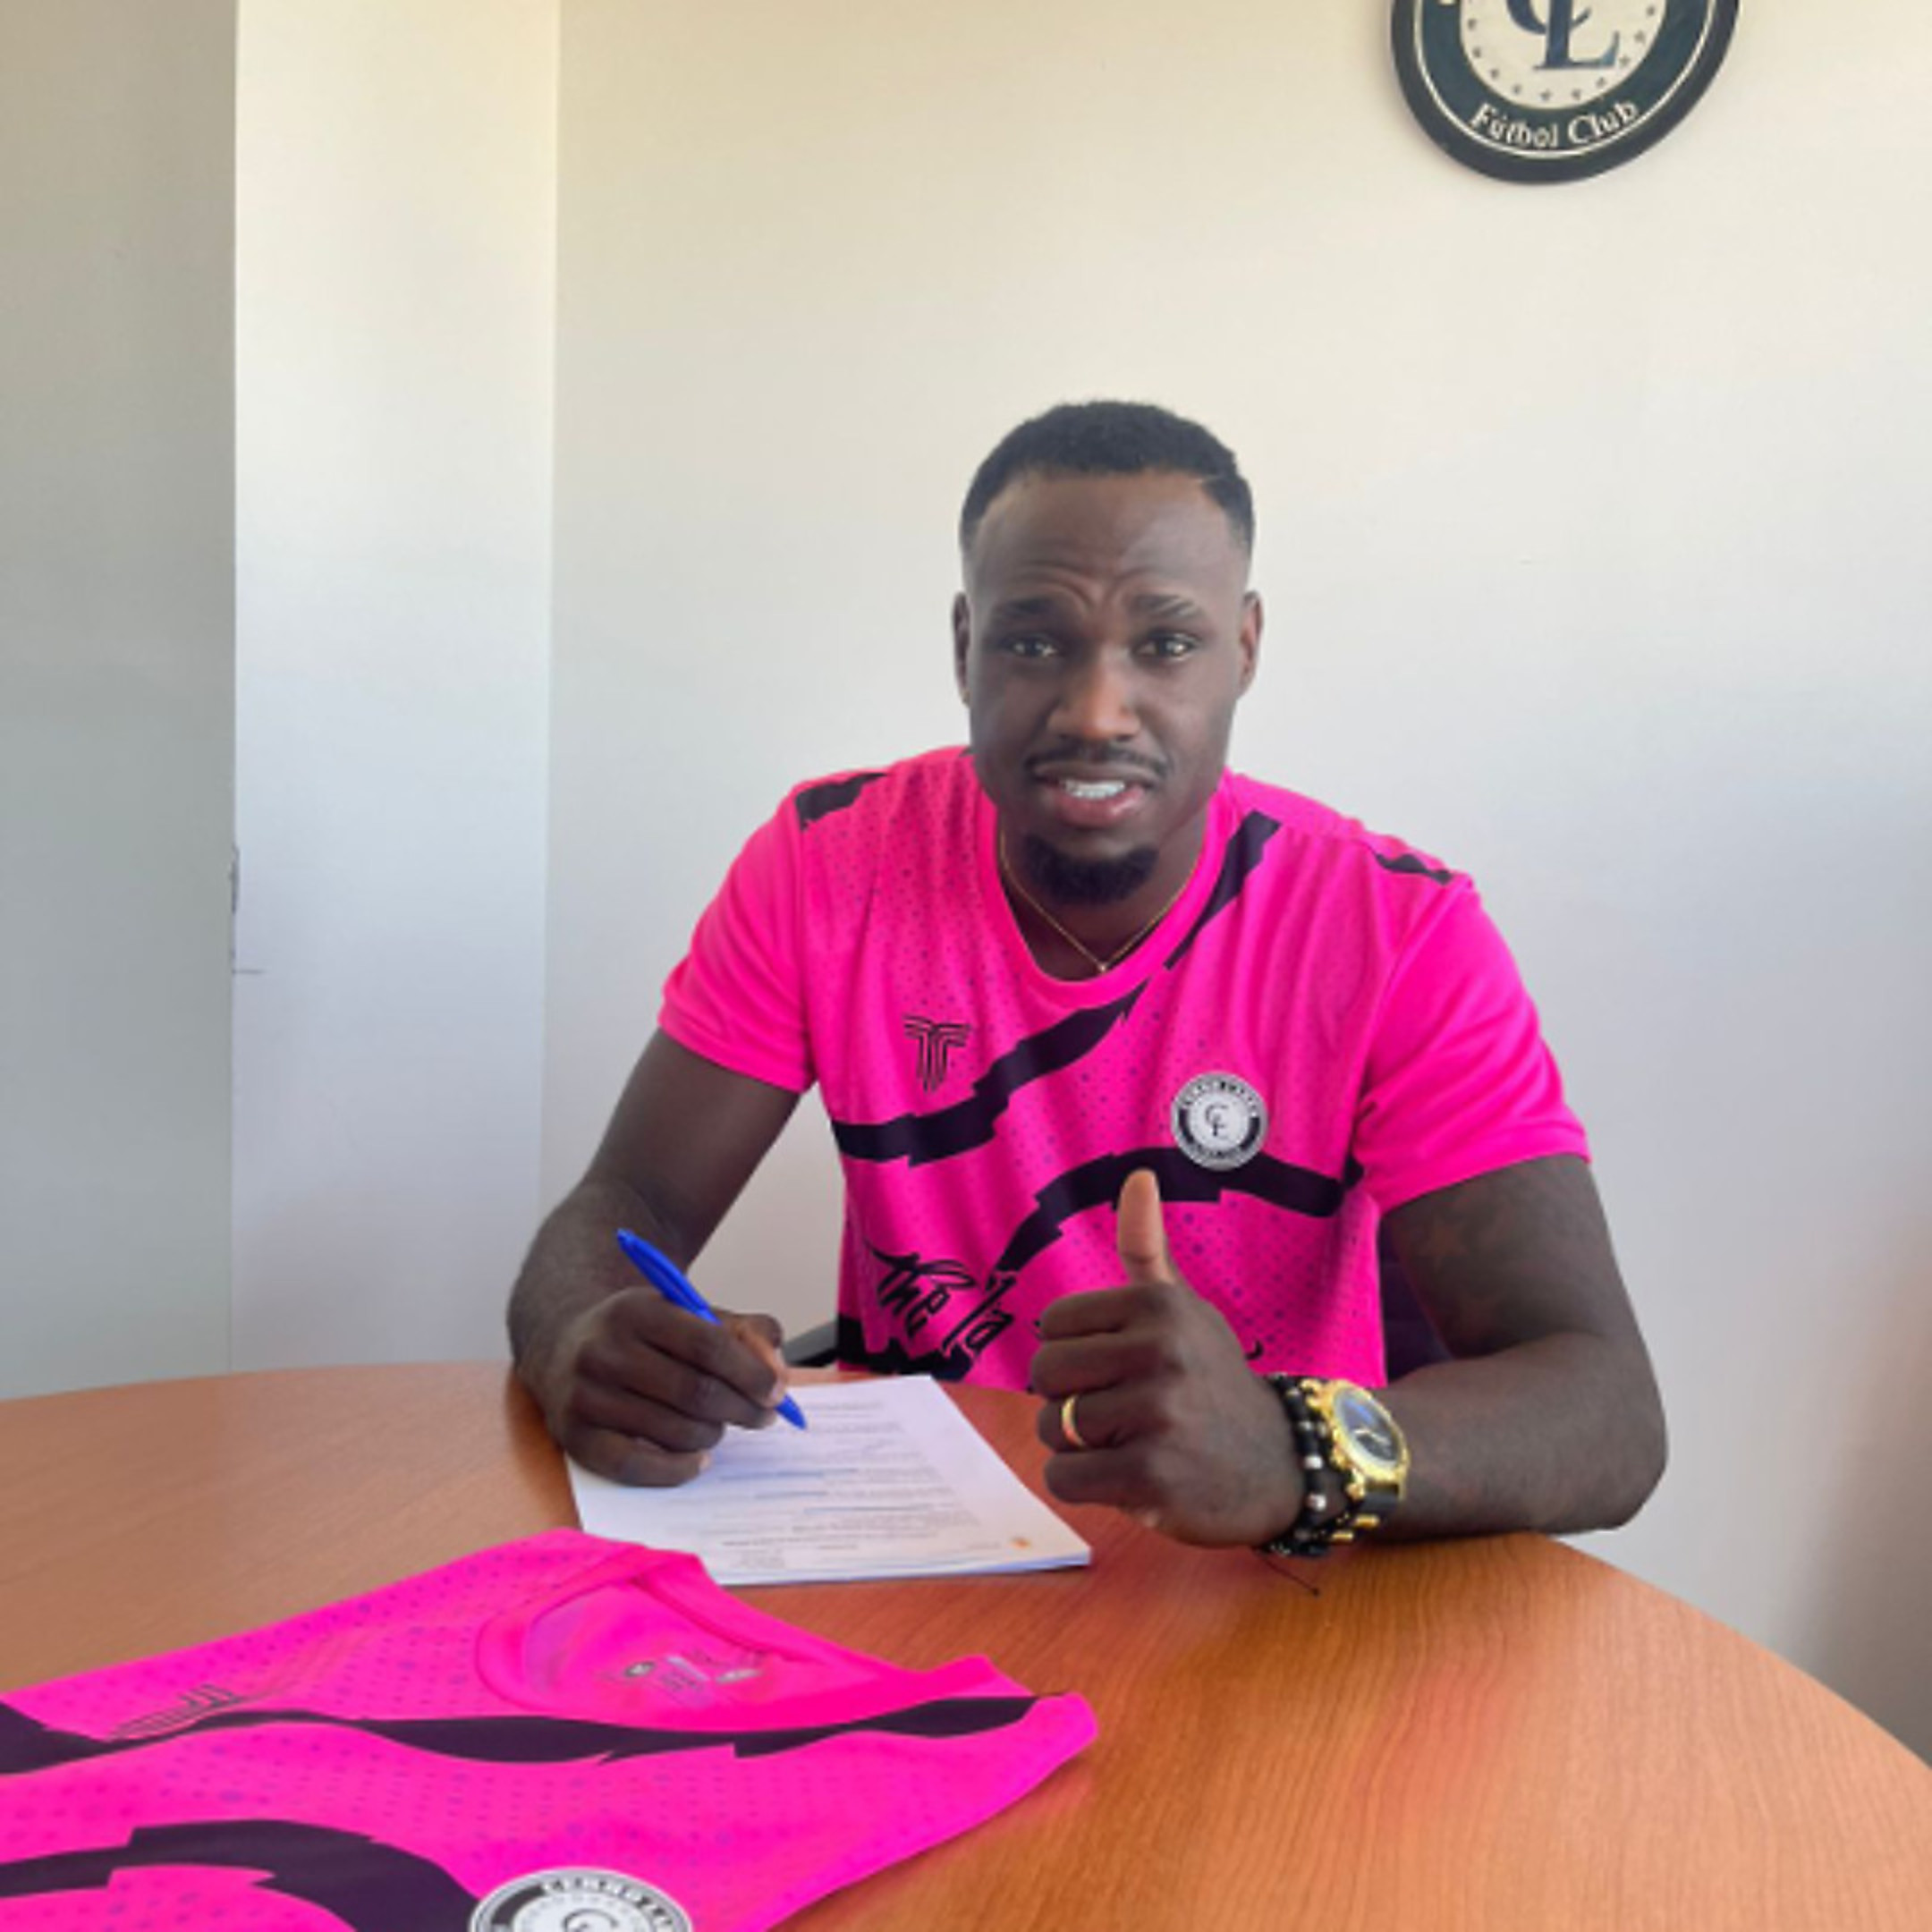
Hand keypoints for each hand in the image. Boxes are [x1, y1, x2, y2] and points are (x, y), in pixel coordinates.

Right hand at [537, 1288, 789, 1486]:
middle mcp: (603, 1351)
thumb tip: (776, 1372)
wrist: (564, 1344)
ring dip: (712, 1435)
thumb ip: (744, 1332)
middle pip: (695, 1392)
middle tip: (762, 1415)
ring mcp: (584, 1396)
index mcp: (636, 1310)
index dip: (751, 1373)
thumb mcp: (689, 1313)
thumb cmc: (644, 1334)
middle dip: (741, 1408)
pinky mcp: (574, 1437)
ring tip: (718, 1425)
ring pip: (673, 1431)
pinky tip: (698, 1459)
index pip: (708, 1345)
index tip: (777, 1391)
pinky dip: (677, 1469)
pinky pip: (635, 1467)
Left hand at [1029, 1169, 1302, 1545]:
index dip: (1076, 1353)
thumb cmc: (1212, 1379)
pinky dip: (1084, 1485)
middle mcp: (1159, 1351)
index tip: (1119, 1369)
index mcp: (1157, 1305)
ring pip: (1051, 1427)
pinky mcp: (1152, 1474)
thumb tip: (1138, 1176)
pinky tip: (1129, 1479)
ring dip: (1078, 1447)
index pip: (1054, 1324)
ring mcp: (1157, 1413)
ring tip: (1131, 1444)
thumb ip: (1147, 1248)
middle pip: (1044, 1375)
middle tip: (1120, 1413)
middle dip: (1067, 1401)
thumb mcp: (1184, 1309)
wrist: (1282, 1462)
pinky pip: (1065, 1478)